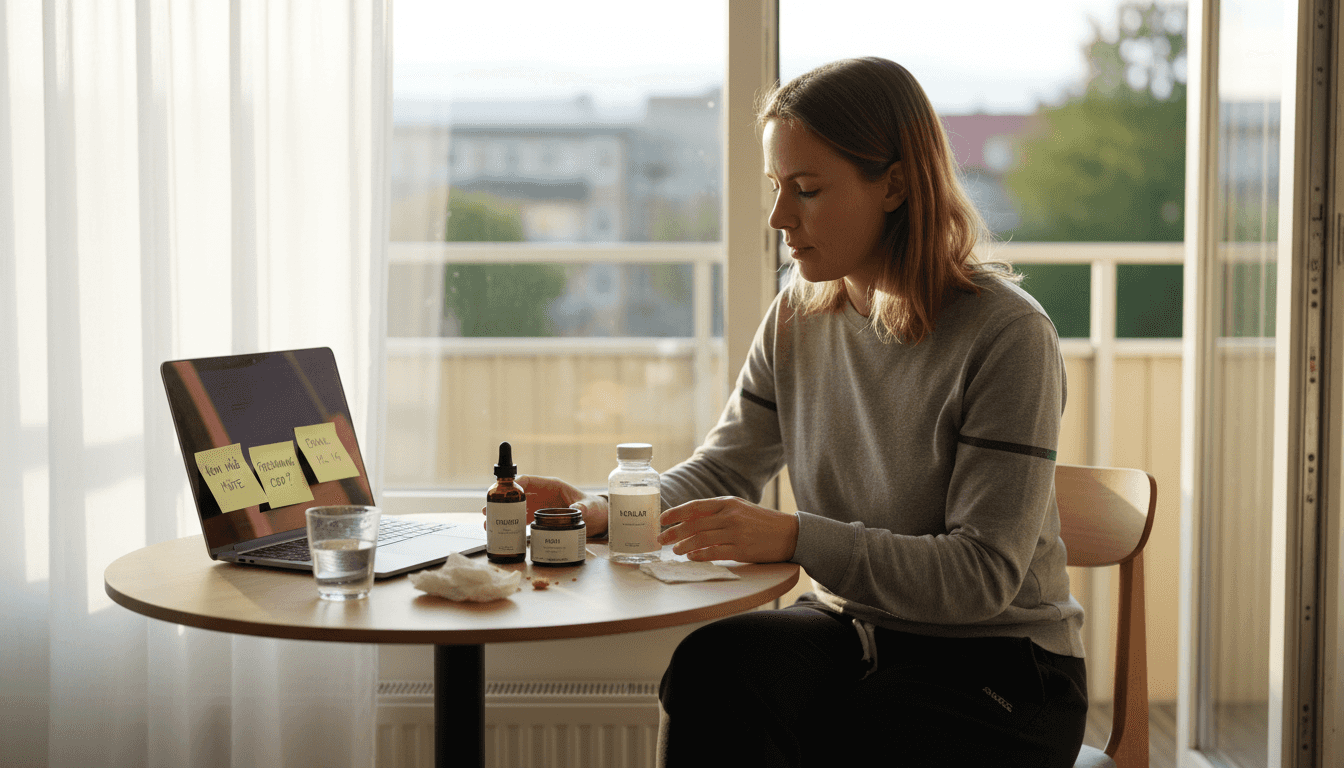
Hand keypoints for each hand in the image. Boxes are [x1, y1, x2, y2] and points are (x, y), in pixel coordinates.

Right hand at [480, 475, 608, 536]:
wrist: (599, 520)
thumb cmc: (595, 508)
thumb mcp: (590, 507)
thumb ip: (582, 508)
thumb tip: (576, 511)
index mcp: (552, 486)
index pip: (530, 480)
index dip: (515, 484)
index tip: (502, 491)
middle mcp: (543, 495)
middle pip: (519, 495)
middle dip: (502, 501)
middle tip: (488, 510)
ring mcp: (541, 506)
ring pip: (518, 508)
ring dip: (504, 515)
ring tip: (489, 524)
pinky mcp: (541, 518)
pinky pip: (524, 520)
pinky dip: (513, 525)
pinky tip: (503, 532)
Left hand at [657, 496, 797, 562]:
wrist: (789, 533)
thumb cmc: (762, 522)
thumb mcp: (740, 508)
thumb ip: (718, 512)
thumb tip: (692, 521)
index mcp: (728, 503)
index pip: (695, 506)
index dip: (675, 513)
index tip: (662, 519)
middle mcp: (730, 516)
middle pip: (693, 524)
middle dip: (673, 532)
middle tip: (661, 539)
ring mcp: (735, 533)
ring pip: (700, 539)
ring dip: (684, 545)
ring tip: (675, 551)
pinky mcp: (741, 550)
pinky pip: (714, 553)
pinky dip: (699, 555)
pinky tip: (691, 557)